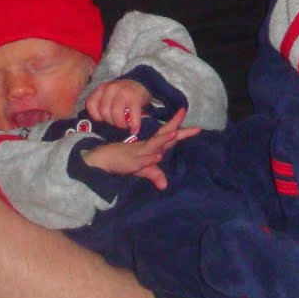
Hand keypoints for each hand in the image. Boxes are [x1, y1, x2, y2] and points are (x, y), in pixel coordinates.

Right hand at [81, 108, 198, 188]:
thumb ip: (154, 174)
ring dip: (164, 139)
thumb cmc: (123, 162)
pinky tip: (157, 157)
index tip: (197, 126)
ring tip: (175, 133)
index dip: (181, 130)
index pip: (168, 136)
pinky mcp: (130, 161)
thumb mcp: (141, 170)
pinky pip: (141, 160)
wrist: (102, 161)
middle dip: (175, 125)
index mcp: (151, 147)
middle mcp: (147, 147)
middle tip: (184, 112)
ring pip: (153, 145)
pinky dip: (149, 158)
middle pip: (164, 135)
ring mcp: (139, 153)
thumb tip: (164, 185)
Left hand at [83, 78, 152, 135]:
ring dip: (120, 124)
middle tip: (116, 123)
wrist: (141, 83)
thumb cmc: (122, 94)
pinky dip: (134, 125)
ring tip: (124, 126)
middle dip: (110, 121)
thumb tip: (96, 126)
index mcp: (101, 88)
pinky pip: (132, 115)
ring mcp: (123, 92)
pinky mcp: (136, 98)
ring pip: (115, 113)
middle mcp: (111, 88)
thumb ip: (101, 104)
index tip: (103, 119)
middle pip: (104, 111)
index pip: (91, 104)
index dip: (96, 116)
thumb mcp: (108, 94)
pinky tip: (134, 130)